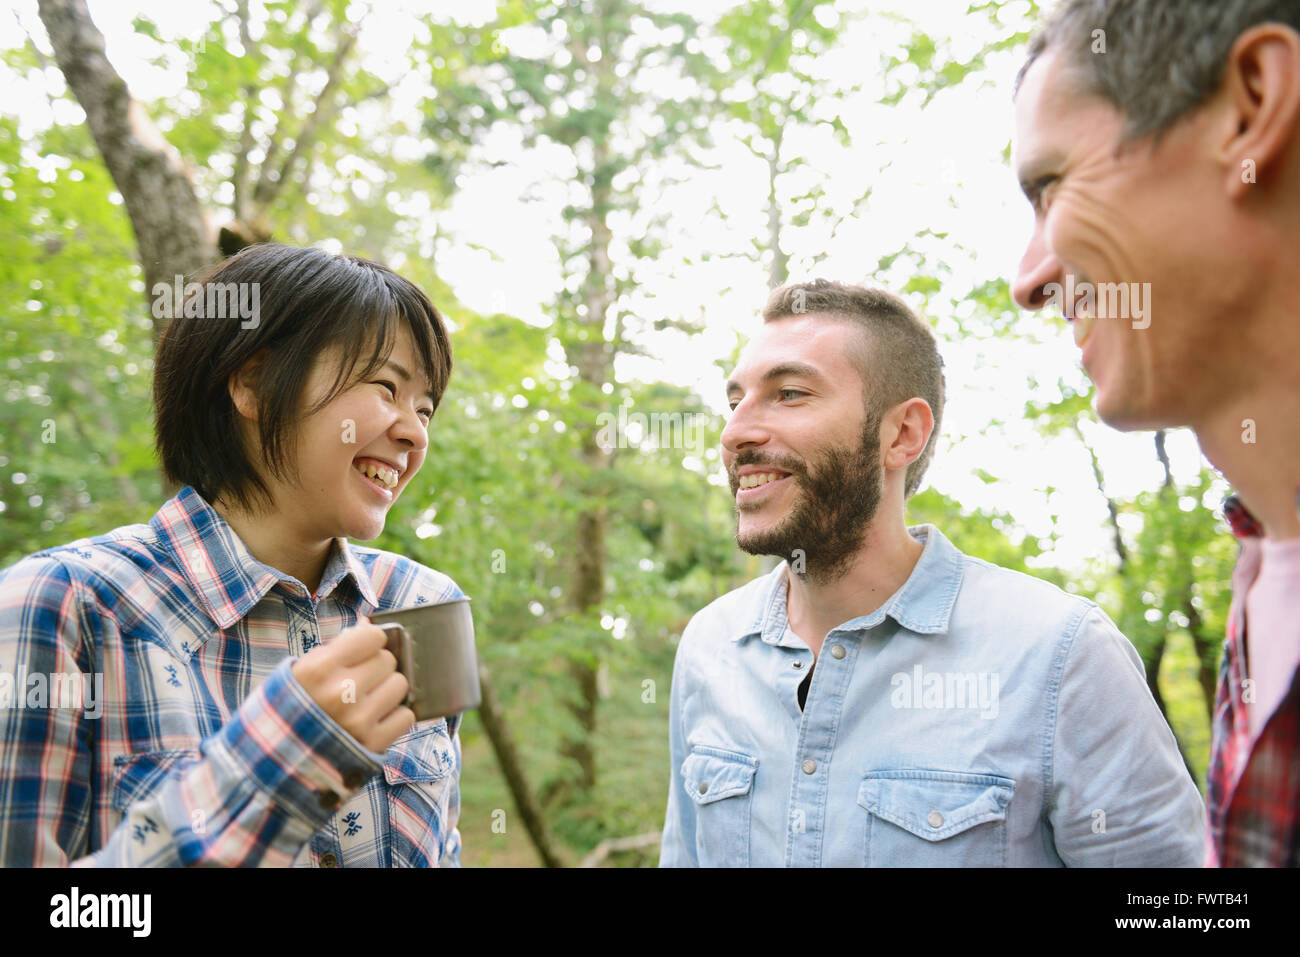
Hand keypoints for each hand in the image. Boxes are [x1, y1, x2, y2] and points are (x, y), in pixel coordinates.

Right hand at [290, 618, 414, 752]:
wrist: (276, 760)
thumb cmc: (293, 707)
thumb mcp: (302, 671)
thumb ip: (337, 647)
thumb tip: (369, 623)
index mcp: (319, 669)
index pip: (373, 636)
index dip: (369, 643)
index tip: (362, 652)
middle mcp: (340, 692)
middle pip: (388, 660)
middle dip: (376, 668)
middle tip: (359, 682)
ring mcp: (358, 719)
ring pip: (400, 685)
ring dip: (387, 691)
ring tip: (366, 702)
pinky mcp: (373, 744)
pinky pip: (406, 716)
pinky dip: (394, 718)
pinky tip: (374, 721)